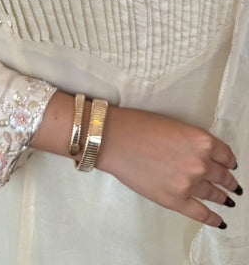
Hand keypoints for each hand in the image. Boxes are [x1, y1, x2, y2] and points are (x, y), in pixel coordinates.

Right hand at [96, 107, 239, 227]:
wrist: (115, 139)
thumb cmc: (138, 127)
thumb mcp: (174, 126)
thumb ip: (192, 142)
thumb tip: (200, 156)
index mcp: (201, 140)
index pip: (225, 154)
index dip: (229, 161)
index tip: (230, 165)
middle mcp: (200, 163)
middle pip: (222, 175)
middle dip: (228, 181)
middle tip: (232, 185)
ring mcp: (189, 183)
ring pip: (213, 193)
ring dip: (222, 198)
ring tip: (227, 200)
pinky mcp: (175, 200)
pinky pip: (201, 213)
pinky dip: (212, 218)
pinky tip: (219, 220)